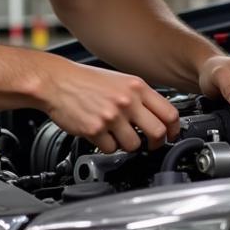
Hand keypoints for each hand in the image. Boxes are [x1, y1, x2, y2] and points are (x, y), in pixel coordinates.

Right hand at [42, 60, 180, 152]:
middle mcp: (126, 101)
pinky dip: (107, 146)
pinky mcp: (95, 129)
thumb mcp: (120, 80)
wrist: (56, 82)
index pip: (169, 113)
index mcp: (136, 87)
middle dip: (155, 143)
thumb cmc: (85, 81)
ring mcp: (111, 116)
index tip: (171, 135)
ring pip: (134, 145)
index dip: (174, 129)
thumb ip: (139, 97)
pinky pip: (111, 149)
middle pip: (157, 133)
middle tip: (149, 144)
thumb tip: (158, 117)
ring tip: (116, 135)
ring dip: (127, 145)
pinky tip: (100, 134)